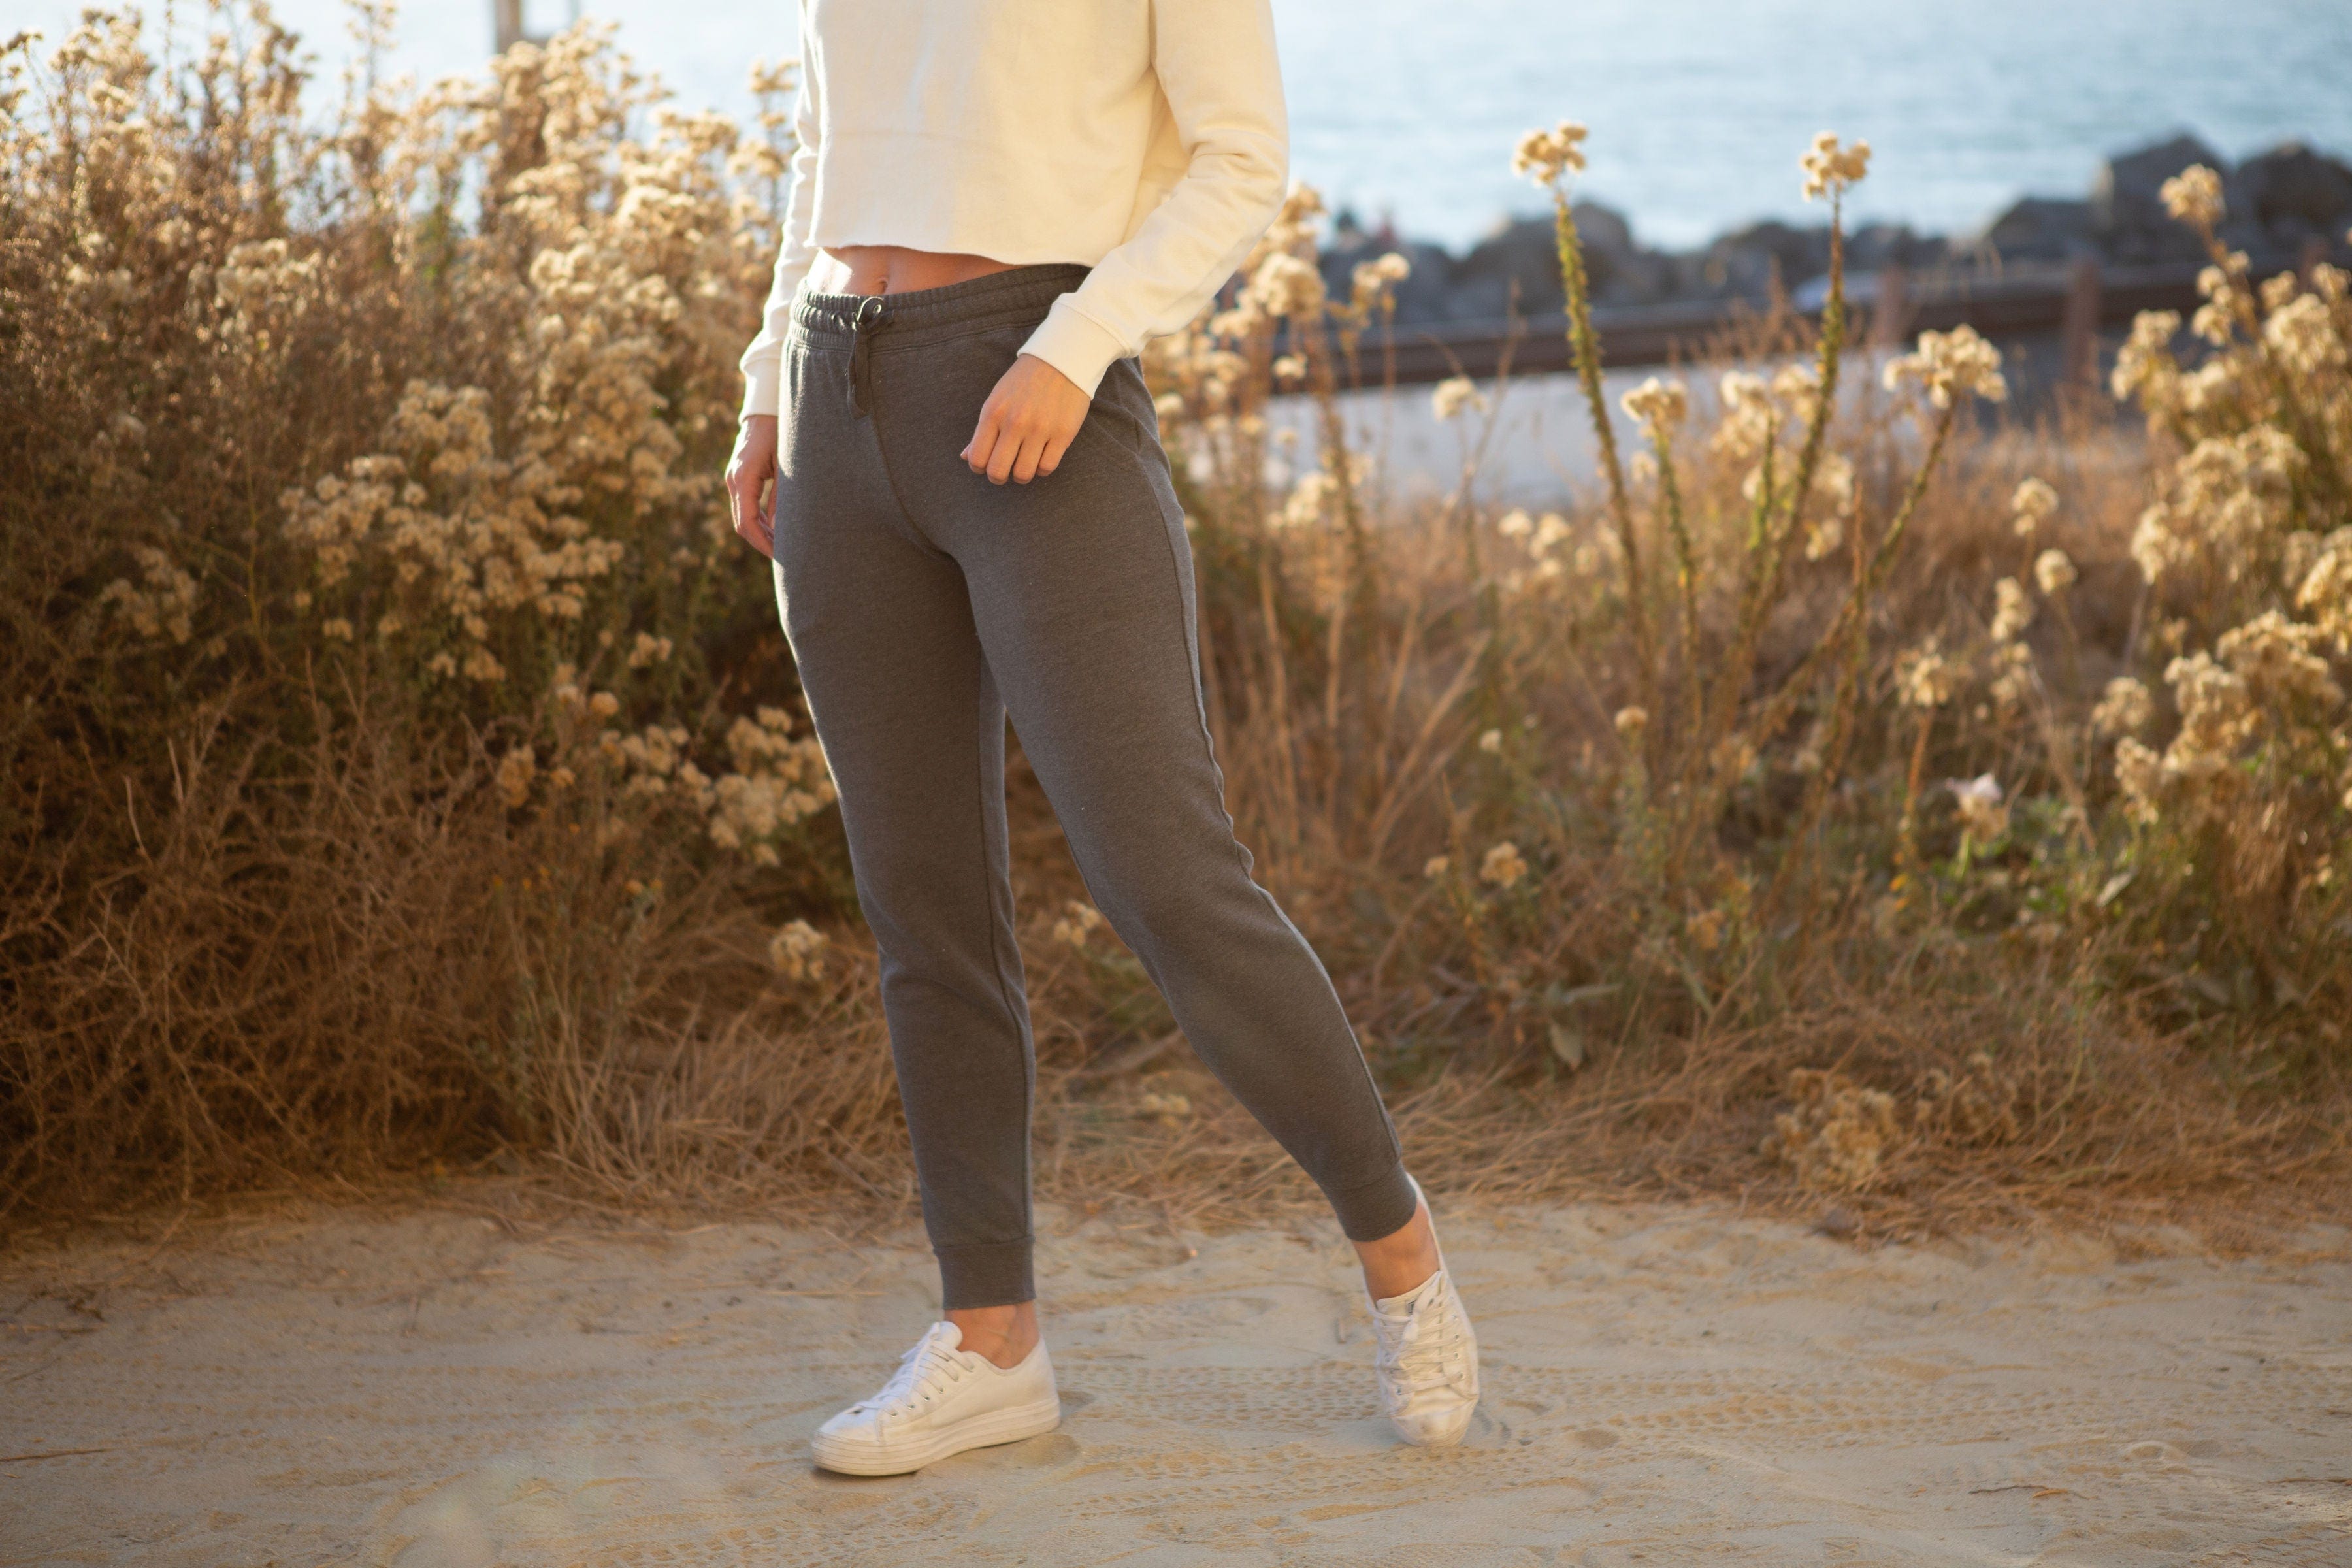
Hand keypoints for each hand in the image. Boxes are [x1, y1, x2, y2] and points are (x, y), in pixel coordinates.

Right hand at [726, 415, 779, 555]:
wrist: (765, 411)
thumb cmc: (780, 434)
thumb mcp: (785, 467)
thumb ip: (781, 498)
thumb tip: (779, 530)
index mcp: (743, 478)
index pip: (747, 522)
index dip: (762, 542)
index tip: (778, 556)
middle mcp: (733, 480)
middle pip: (742, 524)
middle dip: (761, 542)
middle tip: (783, 556)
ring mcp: (733, 479)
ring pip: (742, 517)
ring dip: (759, 533)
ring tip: (781, 546)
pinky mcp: (739, 478)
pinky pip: (745, 506)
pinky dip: (758, 520)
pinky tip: (774, 529)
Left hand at [963, 353, 1089, 483]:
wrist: (1059, 361)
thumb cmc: (1023, 383)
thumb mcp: (996, 401)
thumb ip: (981, 431)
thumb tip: (965, 457)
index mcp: (993, 413)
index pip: (977, 458)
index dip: (980, 469)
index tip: (988, 464)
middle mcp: (1014, 422)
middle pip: (998, 471)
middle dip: (999, 477)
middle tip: (1005, 471)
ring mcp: (1040, 429)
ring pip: (1023, 474)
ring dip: (1022, 475)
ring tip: (1024, 464)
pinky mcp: (1063, 434)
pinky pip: (1047, 467)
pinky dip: (1041, 469)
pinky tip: (1041, 457)